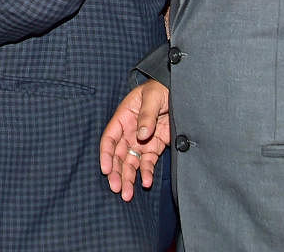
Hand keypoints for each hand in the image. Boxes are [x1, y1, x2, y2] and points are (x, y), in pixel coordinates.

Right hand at [99, 80, 170, 200]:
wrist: (177, 91)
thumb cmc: (160, 89)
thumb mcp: (152, 97)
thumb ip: (146, 115)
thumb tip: (142, 135)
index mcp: (123, 118)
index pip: (110, 138)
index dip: (106, 154)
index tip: (106, 169)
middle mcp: (129, 132)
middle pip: (118, 155)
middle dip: (116, 173)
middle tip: (117, 188)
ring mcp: (141, 141)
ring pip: (130, 163)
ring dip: (128, 178)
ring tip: (127, 194)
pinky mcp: (155, 147)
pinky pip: (147, 162)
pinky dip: (146, 173)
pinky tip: (146, 182)